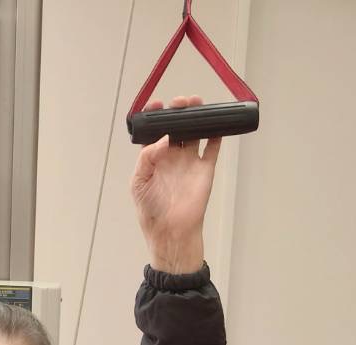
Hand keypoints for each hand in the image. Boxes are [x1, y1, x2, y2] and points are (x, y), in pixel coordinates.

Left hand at [130, 95, 220, 273]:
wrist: (172, 231)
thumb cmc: (151, 210)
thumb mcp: (138, 182)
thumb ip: (147, 158)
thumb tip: (163, 138)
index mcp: (152, 157)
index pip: (154, 130)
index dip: (156, 115)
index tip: (158, 105)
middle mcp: (171, 156)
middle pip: (177, 126)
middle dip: (179, 111)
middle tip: (181, 102)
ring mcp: (189, 162)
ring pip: (195, 132)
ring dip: (197, 117)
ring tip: (198, 103)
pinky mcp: (205, 169)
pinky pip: (212, 148)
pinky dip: (216, 135)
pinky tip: (216, 123)